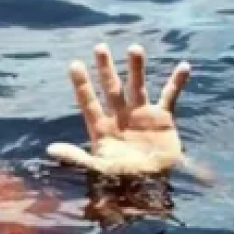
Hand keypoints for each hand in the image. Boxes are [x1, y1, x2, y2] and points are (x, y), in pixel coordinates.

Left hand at [48, 44, 190, 175]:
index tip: (75, 64)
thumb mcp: (98, 168)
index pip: (88, 101)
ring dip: (137, 68)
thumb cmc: (121, 178)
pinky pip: (170, 96)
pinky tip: (183, 66)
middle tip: (100, 47)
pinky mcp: (162, 118)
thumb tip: (50, 149)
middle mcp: (120, 116)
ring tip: (135, 48)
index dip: (82, 84)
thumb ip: (76, 157)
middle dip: (105, 68)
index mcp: (101, 126)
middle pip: (111, 87)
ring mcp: (141, 115)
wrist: (152, 186)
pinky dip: (177, 83)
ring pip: (138, 86)